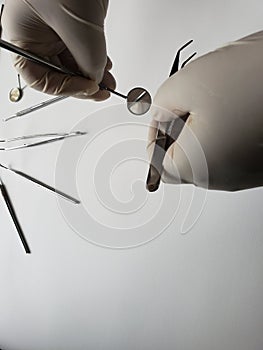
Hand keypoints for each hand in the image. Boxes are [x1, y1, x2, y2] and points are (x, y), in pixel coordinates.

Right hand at [2, 0, 115, 99]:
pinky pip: (80, 49)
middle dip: (82, 83)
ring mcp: (53, 29)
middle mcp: (36, 35)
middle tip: (100, 91)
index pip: (39, 79)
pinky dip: (94, 60)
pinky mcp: (69, 22)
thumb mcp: (77, 25)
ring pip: (71, 62)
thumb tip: (97, 78)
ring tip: (108, 83)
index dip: (65, 88)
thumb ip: (88, 59)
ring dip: (91, 74)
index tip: (87, 88)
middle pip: (57, 72)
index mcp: (22, 37)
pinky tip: (105, 67)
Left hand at [148, 31, 262, 190]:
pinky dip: (227, 131)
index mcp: (200, 166)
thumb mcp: (187, 83)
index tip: (165, 113)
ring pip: (208, 154)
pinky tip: (239, 107)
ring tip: (221, 100)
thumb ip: (160, 105)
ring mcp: (245, 173)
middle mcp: (224, 177)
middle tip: (193, 101)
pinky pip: (231, 150)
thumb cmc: (258, 79)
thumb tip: (159, 117)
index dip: (157, 133)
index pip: (158, 163)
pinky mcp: (259, 164)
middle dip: (182, 130)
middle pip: (184, 160)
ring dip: (205, 128)